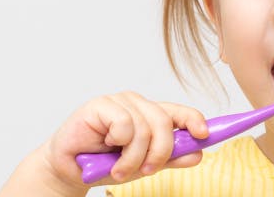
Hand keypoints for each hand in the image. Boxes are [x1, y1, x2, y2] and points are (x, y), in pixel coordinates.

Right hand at [43, 91, 209, 186]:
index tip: (204, 135)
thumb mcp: (144, 165)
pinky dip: (119, 141)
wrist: (70, 170)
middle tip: (146, 171)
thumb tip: (198, 154)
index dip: (194, 120)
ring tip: (119, 169)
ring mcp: (118, 102)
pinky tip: (106, 148)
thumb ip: (171, 159)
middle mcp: (137, 104)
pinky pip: (124, 122)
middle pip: (164, 122)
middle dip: (159, 152)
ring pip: (144, 127)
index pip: (179, 112)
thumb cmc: (106, 164)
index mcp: (151, 115)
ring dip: (134, 157)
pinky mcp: (100, 105)